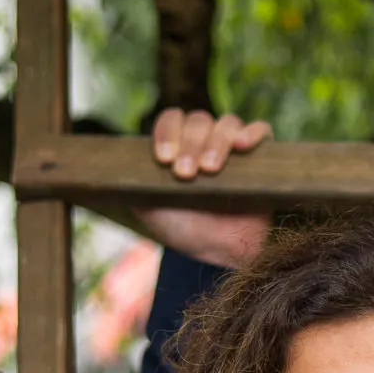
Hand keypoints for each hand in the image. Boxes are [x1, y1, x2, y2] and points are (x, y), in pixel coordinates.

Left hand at [139, 107, 274, 269]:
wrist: (217, 253)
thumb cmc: (182, 229)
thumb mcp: (147, 206)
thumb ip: (133, 182)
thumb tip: (112, 166)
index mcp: (178, 145)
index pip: (171, 119)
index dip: (167, 133)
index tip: (164, 160)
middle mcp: (204, 140)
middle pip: (199, 120)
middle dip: (191, 144)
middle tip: (186, 174)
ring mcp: (233, 147)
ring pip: (228, 123)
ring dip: (217, 142)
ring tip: (211, 170)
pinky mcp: (260, 156)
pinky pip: (261, 131)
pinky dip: (253, 133)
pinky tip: (244, 146)